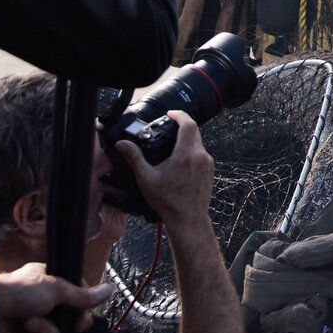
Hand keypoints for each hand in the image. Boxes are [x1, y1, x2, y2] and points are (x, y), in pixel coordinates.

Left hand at [0, 263, 112, 332]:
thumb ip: (83, 295)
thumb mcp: (57, 289)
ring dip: (47, 331)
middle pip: (69, 316)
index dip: (83, 305)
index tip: (84, 311)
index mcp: (49, 280)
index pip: (77, 293)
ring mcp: (33, 319)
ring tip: (31, 325)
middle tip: (72, 323)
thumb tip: (108, 289)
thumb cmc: (18, 292)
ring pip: (56, 332)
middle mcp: (42, 299)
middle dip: (67, 322)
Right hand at [112, 111, 214, 227]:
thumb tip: (122, 144)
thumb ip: (135, 158)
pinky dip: (191, 150)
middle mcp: (200, 155)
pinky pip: (201, 153)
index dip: (179, 115)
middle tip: (169, 126)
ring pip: (198, 142)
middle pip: (194, 131)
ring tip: (172, 144)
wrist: (188, 218)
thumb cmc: (168, 201)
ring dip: (187, 139)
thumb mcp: (146, 178)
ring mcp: (208, 163)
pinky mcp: (210, 170)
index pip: (188, 123)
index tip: (170, 114)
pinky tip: (179, 159)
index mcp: (186, 154)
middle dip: (182, 126)